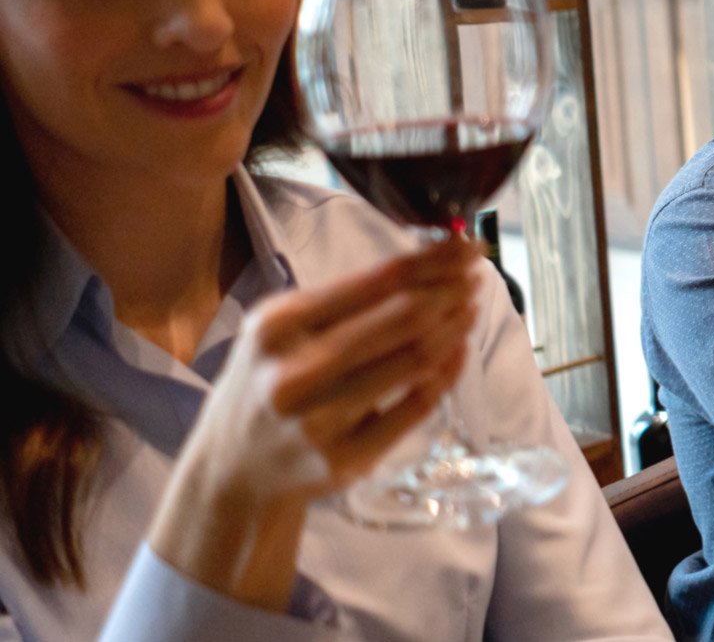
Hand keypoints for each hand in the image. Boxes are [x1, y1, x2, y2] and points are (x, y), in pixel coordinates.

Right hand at [174, 239, 479, 509]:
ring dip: (455, 329)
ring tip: (472, 308)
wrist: (231, 470)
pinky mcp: (344, 460)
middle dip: (452, 291)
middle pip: (403, 319)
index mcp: (278, 326)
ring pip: (414, 362)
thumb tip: (433, 260)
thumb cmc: (268, 382)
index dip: (434, 260)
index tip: (469, 246)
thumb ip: (344, 300)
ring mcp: (319, 421)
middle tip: (479, 276)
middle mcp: (294, 372)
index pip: (376, 281)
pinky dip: (447, 375)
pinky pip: (415, 409)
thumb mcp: (282, 331)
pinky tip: (459, 353)